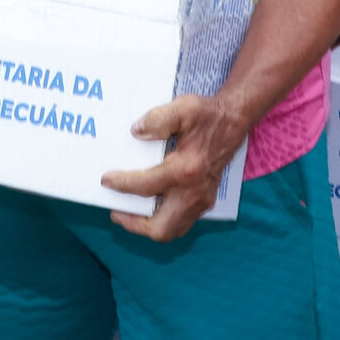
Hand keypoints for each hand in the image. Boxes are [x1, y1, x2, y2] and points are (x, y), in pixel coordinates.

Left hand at [102, 93, 249, 240]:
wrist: (233, 122)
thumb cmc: (206, 115)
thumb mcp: (184, 108)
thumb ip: (158, 119)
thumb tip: (135, 132)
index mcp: (186, 169)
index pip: (146, 186)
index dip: (122, 185)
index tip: (106, 181)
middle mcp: (194, 192)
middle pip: (161, 228)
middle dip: (134, 224)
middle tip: (116, 211)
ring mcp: (202, 200)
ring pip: (172, 230)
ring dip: (148, 226)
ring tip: (129, 212)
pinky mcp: (206, 201)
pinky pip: (181, 222)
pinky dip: (163, 219)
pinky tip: (150, 205)